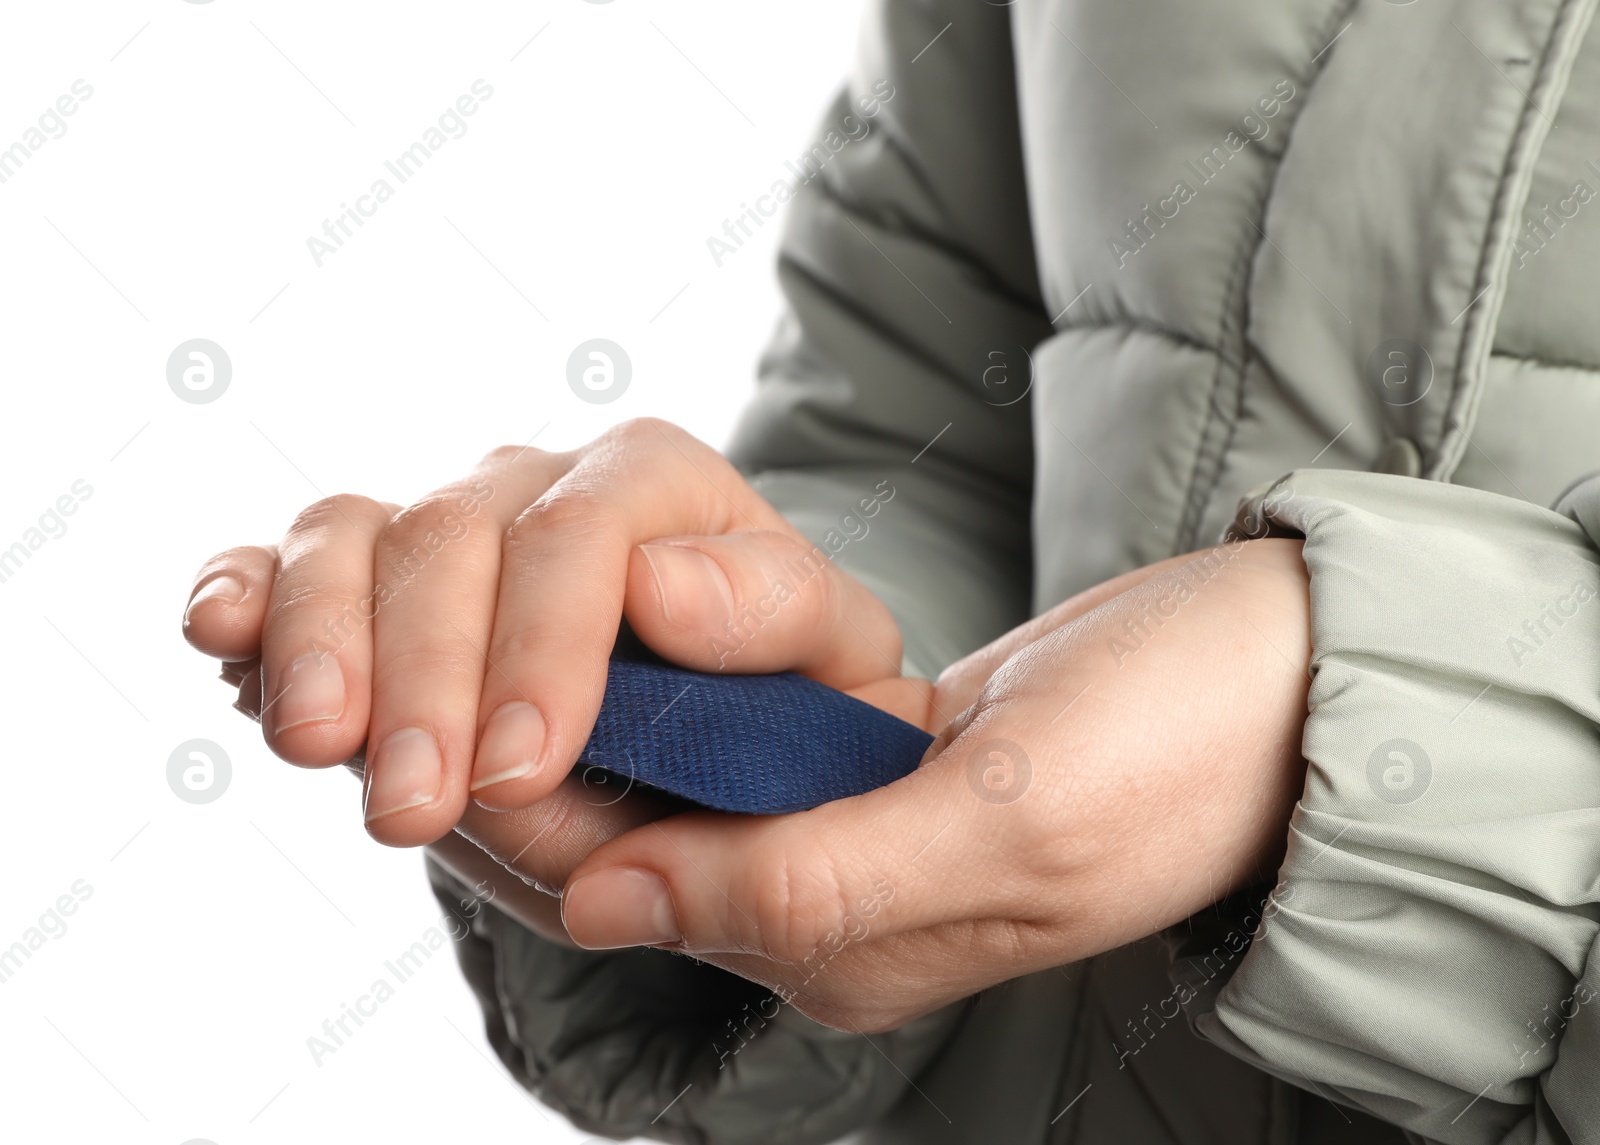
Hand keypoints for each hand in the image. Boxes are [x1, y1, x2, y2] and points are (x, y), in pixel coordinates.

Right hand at [180, 419, 910, 845]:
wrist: (713, 749)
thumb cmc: (780, 705)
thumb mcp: (830, 668)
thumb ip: (775, 618)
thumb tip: (663, 584)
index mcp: (661, 487)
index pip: (590, 526)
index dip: (545, 643)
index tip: (523, 766)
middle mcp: (539, 485)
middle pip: (455, 534)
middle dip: (427, 677)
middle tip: (414, 810)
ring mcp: (443, 528)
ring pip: (354, 537)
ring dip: (324, 642)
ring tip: (319, 747)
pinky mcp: (366, 587)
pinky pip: (288, 565)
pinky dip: (247, 594)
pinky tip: (222, 638)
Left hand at [450, 538, 1312, 1030]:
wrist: (1288, 683)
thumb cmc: (1181, 756)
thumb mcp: (1005, 825)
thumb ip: (807, 875)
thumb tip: (604, 901)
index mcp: (844, 946)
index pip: (626, 885)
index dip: (519, 798)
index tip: (437, 693)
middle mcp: (823, 898)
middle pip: (622, 830)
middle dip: (525, 739)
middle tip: (440, 628)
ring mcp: (844, 821)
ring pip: (664, 763)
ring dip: (584, 684)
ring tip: (497, 594)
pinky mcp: (867, 751)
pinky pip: (728, 712)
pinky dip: (666, 653)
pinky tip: (617, 594)